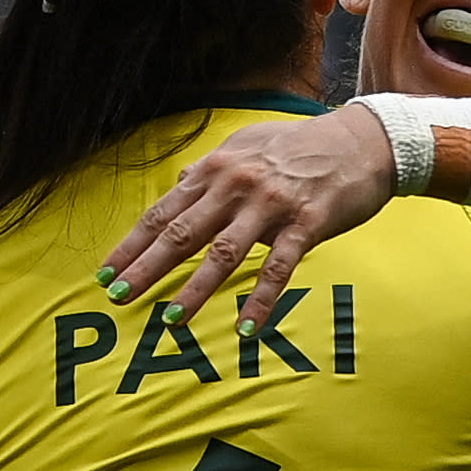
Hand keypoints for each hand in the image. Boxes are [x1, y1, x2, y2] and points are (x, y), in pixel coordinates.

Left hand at [98, 104, 393, 329]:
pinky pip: (278, 269)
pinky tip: (246, 328)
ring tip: (172, 320)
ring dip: (196, 290)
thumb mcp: (247, 145)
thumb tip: (179, 183)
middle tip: (119, 297)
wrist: (362, 141)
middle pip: (182, 234)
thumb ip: (211, 170)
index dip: (133, 244)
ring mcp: (271, 205)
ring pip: (224, 255)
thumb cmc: (301, 146)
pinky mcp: (306, 224)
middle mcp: (237, 185)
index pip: (164, 212)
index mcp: (217, 169)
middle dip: (147, 268)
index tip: (107, 272)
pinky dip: (261, 301)